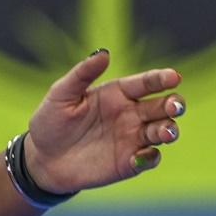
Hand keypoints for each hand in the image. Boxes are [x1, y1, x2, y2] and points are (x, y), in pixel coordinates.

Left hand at [23, 50, 184, 193]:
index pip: (147, 82)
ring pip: (163, 130)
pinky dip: (150, 157)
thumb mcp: (61, 95)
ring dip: (168, 130)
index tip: (173, 77)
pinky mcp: (129, 162)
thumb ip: (82, 74)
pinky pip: (150, 158)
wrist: (41, 159)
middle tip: (174, 105)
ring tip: (164, 132)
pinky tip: (140, 157)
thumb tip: (103, 53)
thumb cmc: (50, 122)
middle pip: (164, 105)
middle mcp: (132, 113)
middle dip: (174, 104)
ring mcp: (132, 138)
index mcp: (119, 93)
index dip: (162, 78)